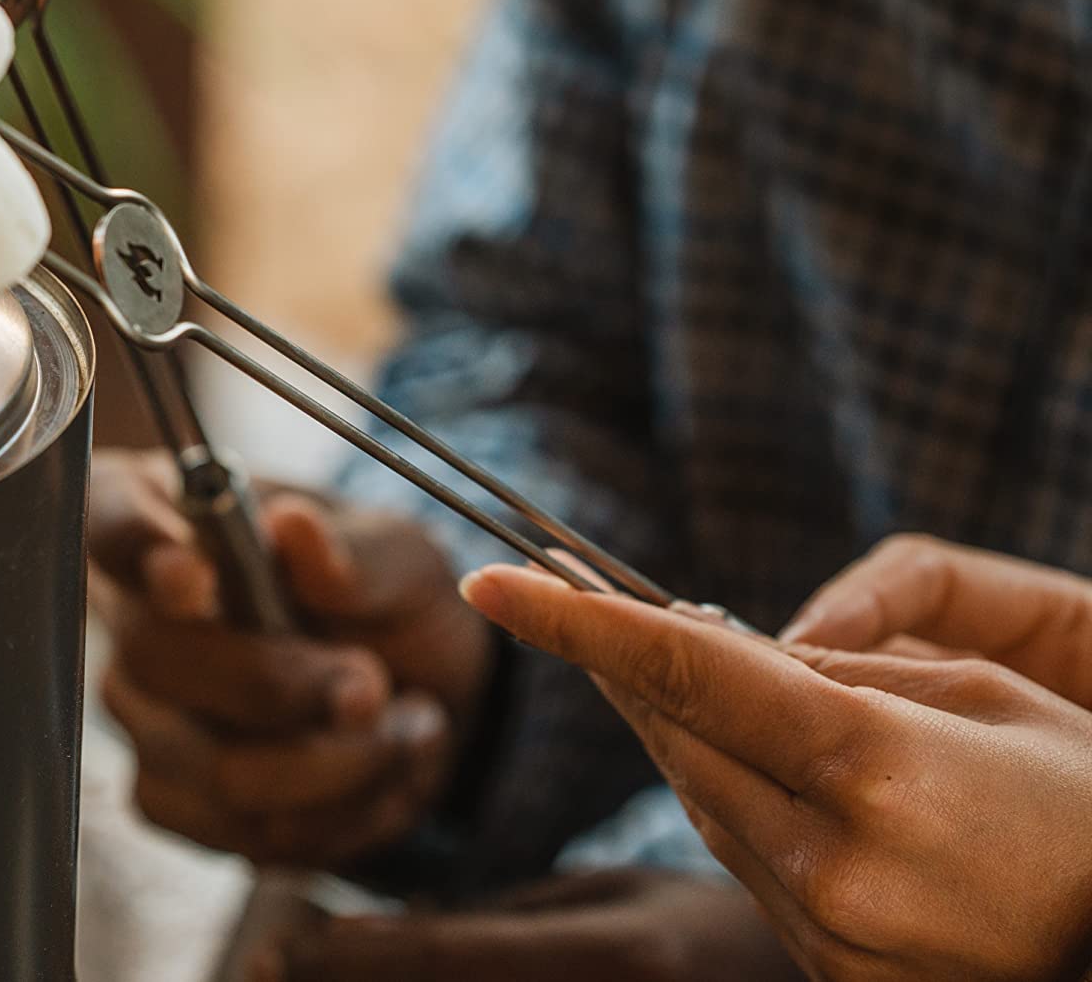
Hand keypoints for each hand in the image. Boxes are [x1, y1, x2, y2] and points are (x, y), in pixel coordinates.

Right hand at [89, 448, 491, 868]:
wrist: (418, 696)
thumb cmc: (385, 601)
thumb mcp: (400, 557)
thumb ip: (355, 552)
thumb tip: (296, 528)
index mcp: (171, 518)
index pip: (112, 521)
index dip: (140, 552)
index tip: (195, 579)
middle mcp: (133, 615)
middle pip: (158, 659)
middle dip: (284, 686)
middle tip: (372, 684)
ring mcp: (142, 712)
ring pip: (215, 766)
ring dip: (336, 764)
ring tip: (405, 728)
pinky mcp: (169, 795)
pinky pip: (242, 830)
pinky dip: (337, 815)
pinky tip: (378, 773)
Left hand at [271, 867, 798, 981]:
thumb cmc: (718, 936)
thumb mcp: (616, 902)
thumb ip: (507, 918)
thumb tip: (392, 929)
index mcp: (611, 958)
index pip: (437, 958)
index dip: (341, 954)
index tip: (276, 945)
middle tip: (267, 965)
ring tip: (301, 973)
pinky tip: (398, 981)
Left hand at [466, 563, 1091, 981]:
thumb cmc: (1087, 797)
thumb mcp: (987, 694)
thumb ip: (841, 670)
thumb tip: (718, 647)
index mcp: (876, 769)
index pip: (686, 675)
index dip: (575, 623)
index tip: (490, 580)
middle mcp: (838, 861)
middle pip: (679, 741)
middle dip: (624, 668)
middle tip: (564, 599)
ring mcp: (836, 935)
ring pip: (707, 807)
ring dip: (686, 737)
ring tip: (682, 674)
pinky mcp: (839, 979)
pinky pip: (754, 871)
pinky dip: (741, 808)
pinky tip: (757, 767)